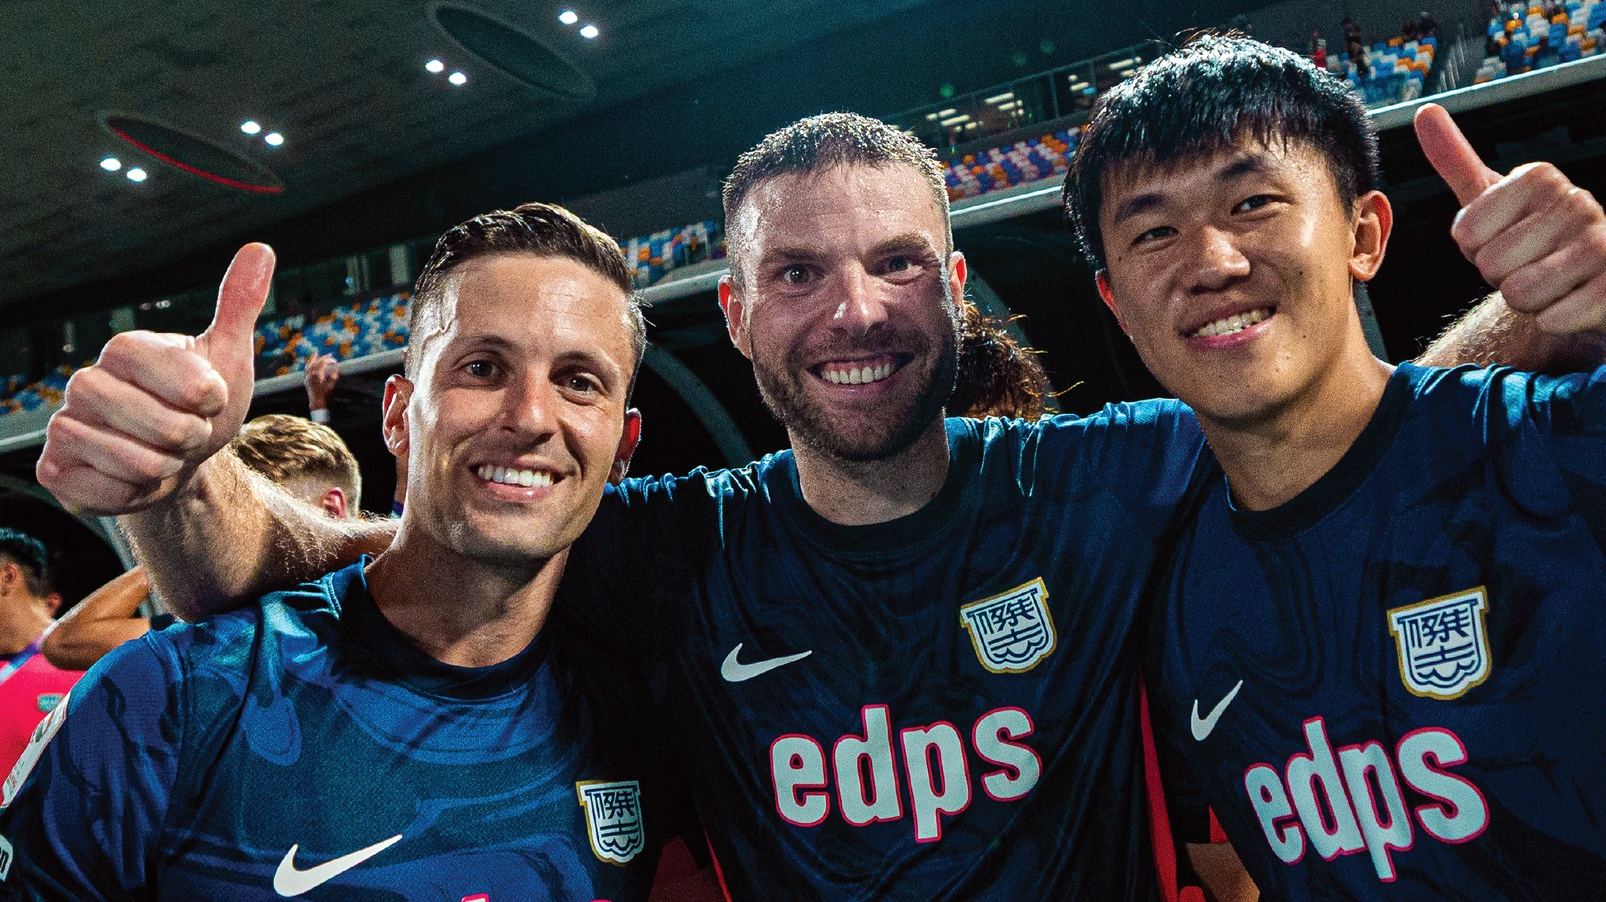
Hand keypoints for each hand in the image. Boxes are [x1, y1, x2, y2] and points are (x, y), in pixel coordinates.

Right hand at [36, 244, 274, 514]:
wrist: (177, 459)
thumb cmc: (201, 404)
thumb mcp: (226, 355)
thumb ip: (238, 304)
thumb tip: (261, 249)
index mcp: (124, 349)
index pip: (184, 378)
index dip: (209, 397)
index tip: (210, 398)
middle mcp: (84, 382)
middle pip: (166, 428)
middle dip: (192, 439)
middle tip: (185, 433)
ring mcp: (65, 426)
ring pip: (138, 463)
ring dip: (167, 468)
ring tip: (162, 455)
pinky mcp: (56, 470)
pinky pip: (111, 494)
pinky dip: (138, 496)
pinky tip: (135, 480)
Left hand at [305, 353, 339, 410]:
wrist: (316, 401)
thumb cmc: (325, 394)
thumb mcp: (331, 385)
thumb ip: (334, 376)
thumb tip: (336, 369)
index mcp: (318, 374)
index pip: (323, 363)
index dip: (330, 360)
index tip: (335, 361)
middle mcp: (311, 374)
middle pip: (317, 362)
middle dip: (324, 358)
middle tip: (330, 355)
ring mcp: (307, 376)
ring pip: (309, 364)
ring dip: (313, 358)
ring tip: (316, 353)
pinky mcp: (306, 379)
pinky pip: (306, 369)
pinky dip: (308, 365)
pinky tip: (310, 363)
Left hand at [1416, 102, 1605, 333]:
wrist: (1587, 280)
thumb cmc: (1531, 240)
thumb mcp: (1489, 199)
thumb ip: (1455, 160)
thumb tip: (1425, 112)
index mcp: (1539, 178)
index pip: (1464, 232)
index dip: (1474, 249)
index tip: (1500, 239)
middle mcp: (1576, 201)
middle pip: (1490, 265)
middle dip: (1499, 278)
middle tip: (1527, 266)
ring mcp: (1602, 241)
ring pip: (1520, 293)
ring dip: (1526, 301)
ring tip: (1548, 283)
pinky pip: (1554, 318)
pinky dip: (1551, 320)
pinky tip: (1569, 303)